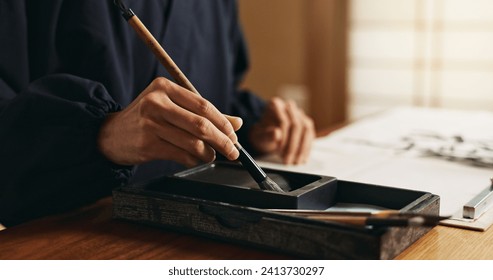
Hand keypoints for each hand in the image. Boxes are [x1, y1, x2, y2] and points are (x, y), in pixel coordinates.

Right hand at [97, 77, 242, 166]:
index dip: (223, 123)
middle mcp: (156, 102)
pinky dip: (194, 160)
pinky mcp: (147, 145)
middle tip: (233, 151)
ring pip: (193, 142)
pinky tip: (195, 159)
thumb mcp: (173, 108)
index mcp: (164, 87)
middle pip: (201, 124)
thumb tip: (237, 123)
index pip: (204, 105)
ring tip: (211, 155)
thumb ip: (204, 114)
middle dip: (223, 141)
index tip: (234, 135)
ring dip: (209, 153)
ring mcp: (150, 124)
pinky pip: (182, 155)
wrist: (111, 135)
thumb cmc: (147, 119)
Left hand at [249, 97, 314, 164]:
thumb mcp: (259, 136)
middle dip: (293, 146)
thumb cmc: (261, 135)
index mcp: (275, 105)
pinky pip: (310, 136)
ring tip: (294, 162)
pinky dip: (306, 149)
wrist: (265, 137)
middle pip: (297, 125)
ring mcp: (300, 115)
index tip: (279, 150)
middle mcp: (289, 107)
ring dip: (302, 148)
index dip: (284, 137)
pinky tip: (302, 159)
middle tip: (287, 160)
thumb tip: (277, 133)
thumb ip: (266, 135)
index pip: (284, 121)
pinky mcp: (306, 125)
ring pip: (306, 130)